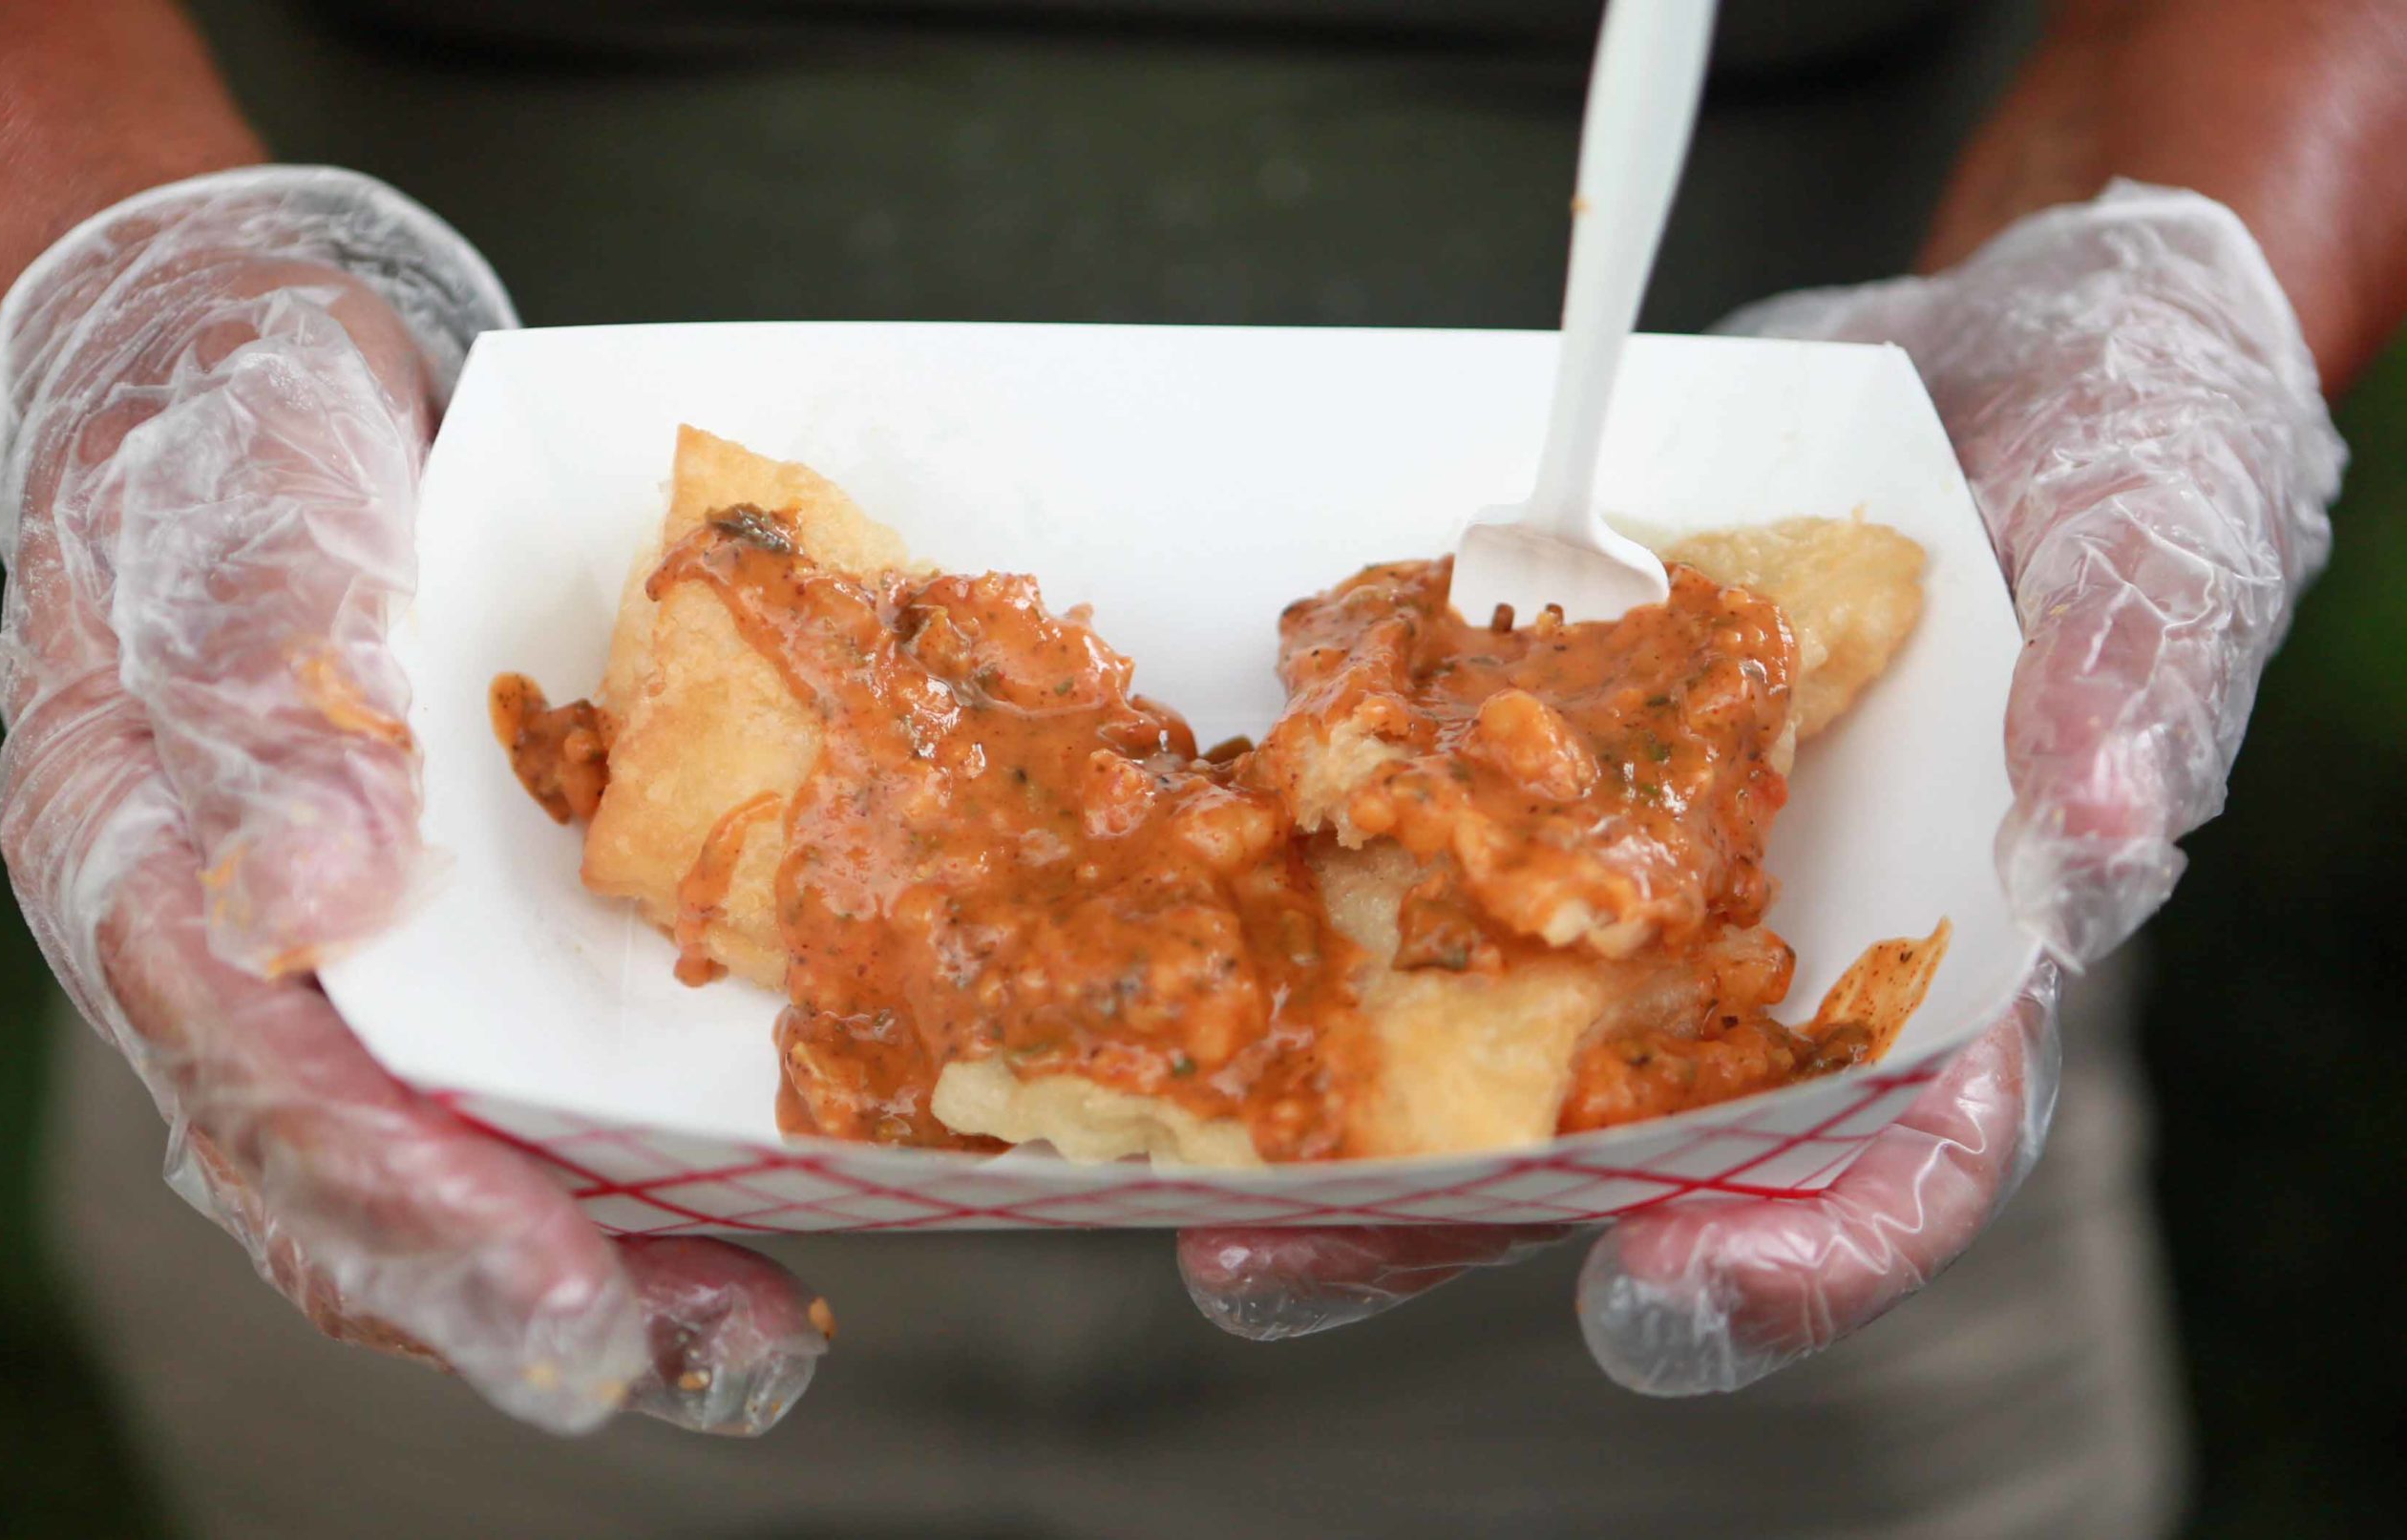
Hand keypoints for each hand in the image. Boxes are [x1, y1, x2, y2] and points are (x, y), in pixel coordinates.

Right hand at [0, 168, 831, 1434]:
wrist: (278, 379)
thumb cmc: (227, 433)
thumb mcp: (238, 508)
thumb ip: (262, 685)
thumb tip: (310, 902)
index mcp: (158, 886)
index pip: (274, 1101)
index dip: (418, 1220)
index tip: (566, 1307)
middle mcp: (260, 966)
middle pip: (370, 1187)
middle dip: (529, 1294)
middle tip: (701, 1361)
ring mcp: (372, 955)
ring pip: (464, 1157)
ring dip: (616, 1261)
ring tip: (756, 1339)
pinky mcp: (471, 922)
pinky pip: (542, 1062)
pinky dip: (646, 1142)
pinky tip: (777, 1177)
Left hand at [1181, 183, 2341, 1391]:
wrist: (1991, 334)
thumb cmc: (2134, 441)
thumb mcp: (2171, 526)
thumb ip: (2136, 677)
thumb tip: (2090, 836)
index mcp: (1958, 952)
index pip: (1898, 1153)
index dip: (1795, 1252)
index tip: (1662, 1302)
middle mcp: (1781, 939)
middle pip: (1625, 1133)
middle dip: (1455, 1212)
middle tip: (1275, 1269)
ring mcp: (1649, 852)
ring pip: (1489, 1018)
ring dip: (1339, 1102)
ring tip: (1181, 1170)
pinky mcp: (1550, 748)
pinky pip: (1429, 834)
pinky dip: (1316, 879)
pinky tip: (1192, 907)